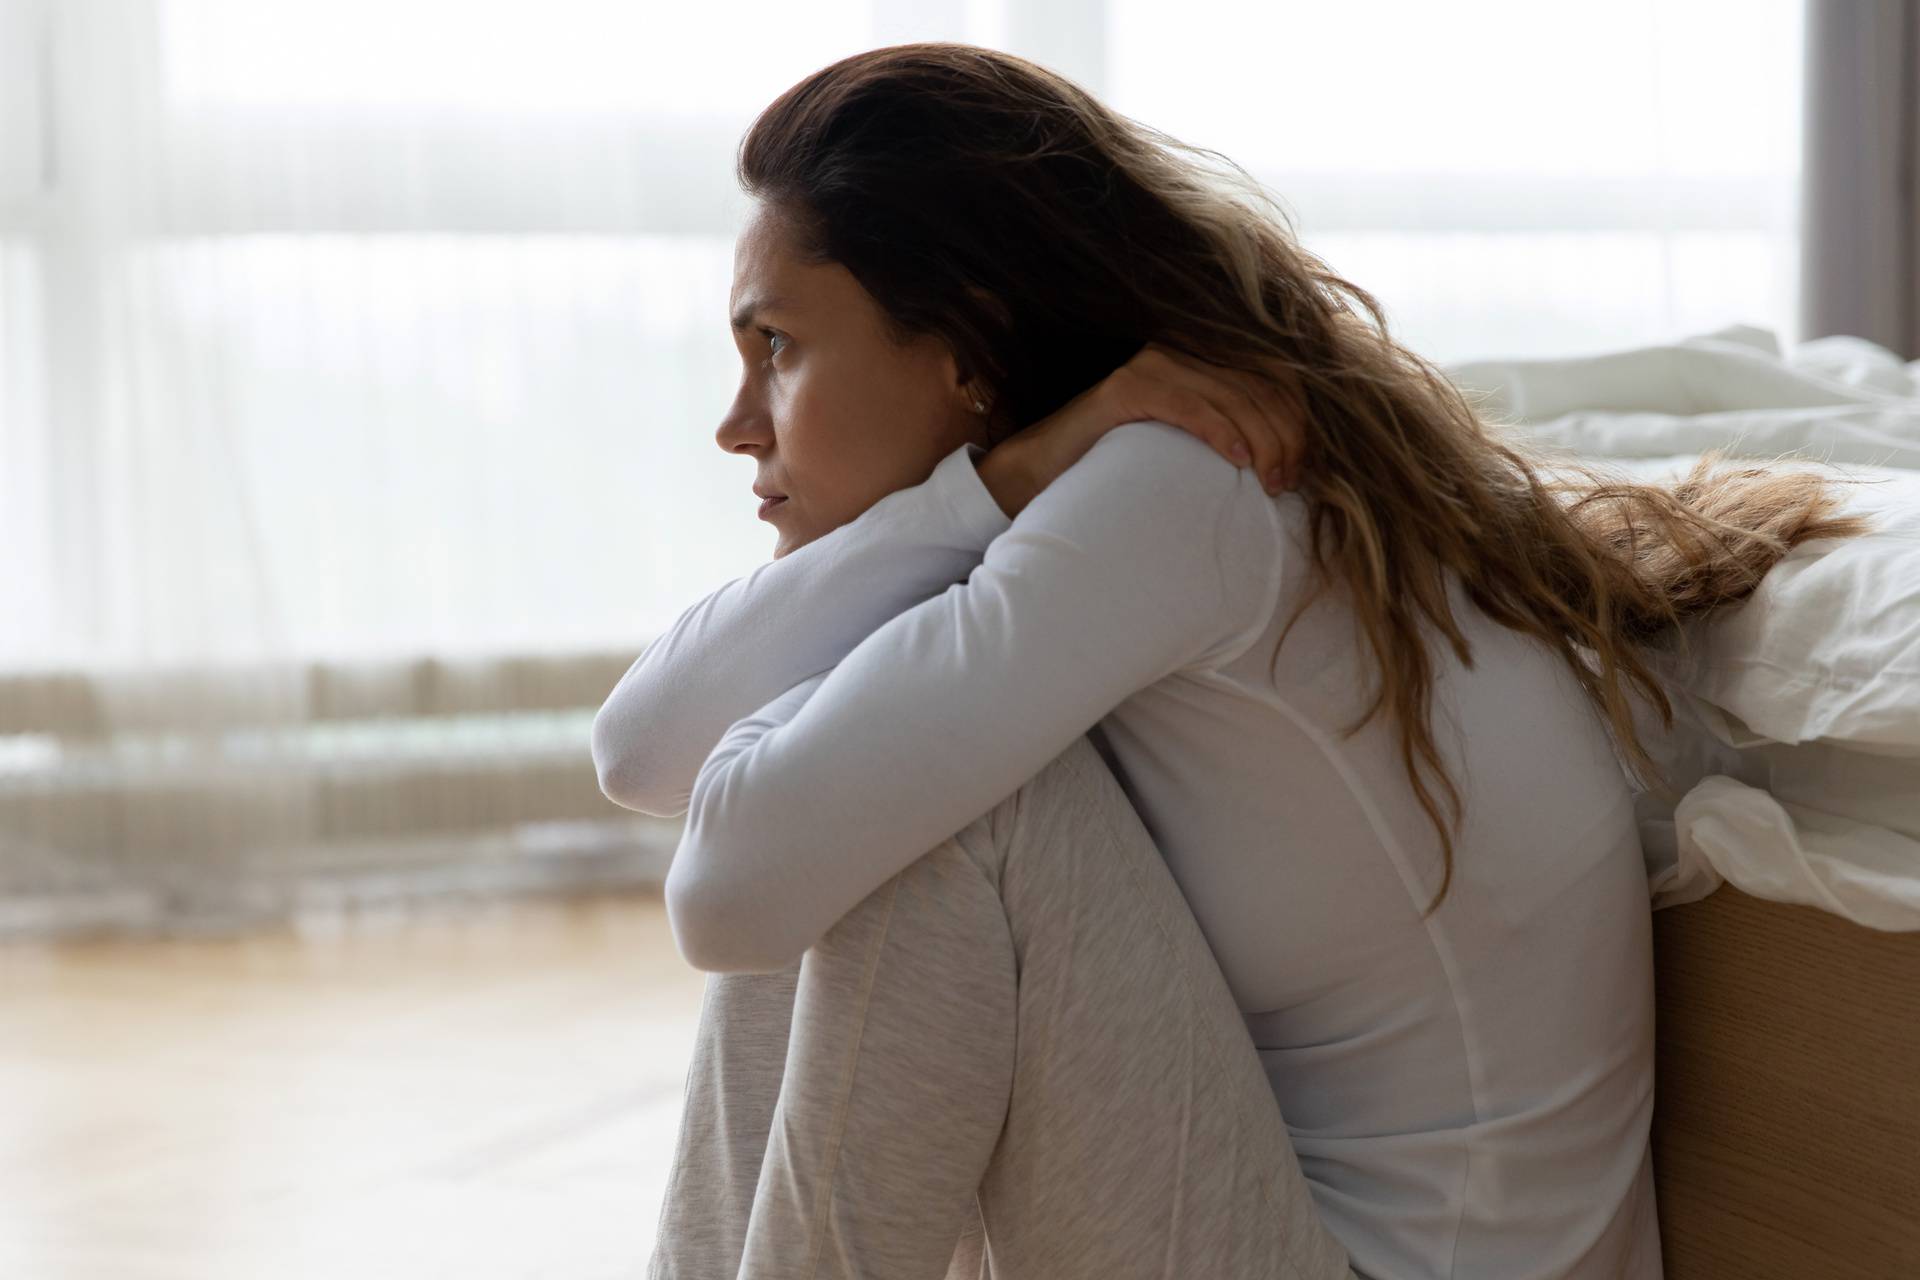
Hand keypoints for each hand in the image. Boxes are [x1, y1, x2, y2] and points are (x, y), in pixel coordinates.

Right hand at [999, 341, 1308, 503]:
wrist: (1044, 474)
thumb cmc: (1121, 467)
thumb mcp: (1188, 445)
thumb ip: (1231, 431)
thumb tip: (1294, 453)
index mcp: (1201, 358)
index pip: (1272, 374)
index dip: (1299, 417)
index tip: (1305, 464)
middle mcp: (1179, 351)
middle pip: (1258, 384)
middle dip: (1286, 435)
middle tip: (1289, 481)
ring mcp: (1151, 365)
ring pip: (1232, 395)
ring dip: (1262, 441)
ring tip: (1271, 480)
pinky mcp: (1125, 389)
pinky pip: (1189, 405)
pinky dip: (1220, 431)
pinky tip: (1238, 460)